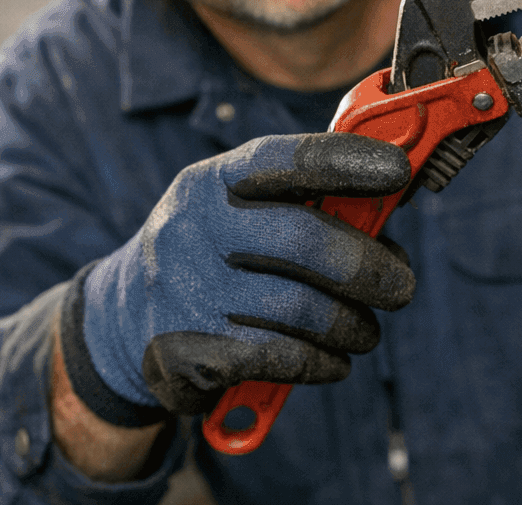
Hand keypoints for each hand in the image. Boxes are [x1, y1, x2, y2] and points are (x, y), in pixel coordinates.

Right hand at [62, 133, 415, 422]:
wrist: (121, 323)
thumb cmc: (218, 256)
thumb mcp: (245, 214)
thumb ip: (311, 207)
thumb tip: (390, 213)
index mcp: (214, 181)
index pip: (286, 159)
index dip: (347, 160)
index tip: (399, 170)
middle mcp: (192, 229)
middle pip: (302, 241)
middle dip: (369, 268)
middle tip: (400, 288)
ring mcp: (184, 292)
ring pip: (300, 310)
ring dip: (351, 326)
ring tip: (364, 331)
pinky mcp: (182, 354)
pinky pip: (278, 359)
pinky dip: (320, 363)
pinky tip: (332, 361)